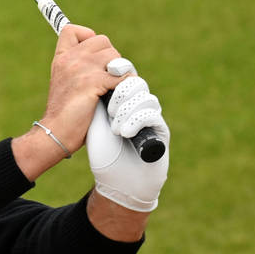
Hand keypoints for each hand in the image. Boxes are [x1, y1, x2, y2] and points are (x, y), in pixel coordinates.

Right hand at [38, 25, 127, 154]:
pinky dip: (126, 86)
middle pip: (103, 41)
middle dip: (111, 58)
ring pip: (116, 57)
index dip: (88, 37)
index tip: (92, 54)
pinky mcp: (93, 82)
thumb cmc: (65, 111)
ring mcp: (81, 69)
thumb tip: (108, 61)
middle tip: (107, 77)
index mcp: (61, 57)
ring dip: (121, 72)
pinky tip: (118, 95)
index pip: (72, 30)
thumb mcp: (65, 81)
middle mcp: (70, 59)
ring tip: (113, 88)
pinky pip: (123, 76)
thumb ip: (79, 66)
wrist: (56, 131)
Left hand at [87, 72, 169, 210]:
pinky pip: (152, 115)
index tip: (106, 74)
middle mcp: (138, 107)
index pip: (123, 77)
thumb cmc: (104, 153)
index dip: (117, 73)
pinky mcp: (160, 131)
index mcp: (121, 102)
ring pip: (145, 98)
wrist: (117, 180)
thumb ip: (97, 99)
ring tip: (115, 129)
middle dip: (121, 92)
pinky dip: (136, 121)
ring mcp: (151, 118)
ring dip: (126, 110)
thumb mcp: (94, 122)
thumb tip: (94, 74)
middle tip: (108, 109)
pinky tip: (123, 133)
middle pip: (136, 83)